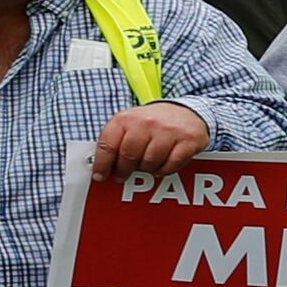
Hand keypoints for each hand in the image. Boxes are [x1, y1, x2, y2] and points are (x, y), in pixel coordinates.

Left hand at [90, 102, 213, 176]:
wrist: (185, 110)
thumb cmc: (151, 122)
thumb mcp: (128, 124)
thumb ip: (114, 142)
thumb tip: (100, 167)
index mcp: (126, 119)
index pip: (108, 145)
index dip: (102, 164)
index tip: (99, 176)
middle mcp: (146, 123)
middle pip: (128, 156)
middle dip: (123, 170)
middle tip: (122, 176)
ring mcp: (168, 131)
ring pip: (150, 162)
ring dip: (146, 170)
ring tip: (144, 166)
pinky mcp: (187, 141)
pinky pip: (171, 165)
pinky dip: (164, 170)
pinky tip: (160, 166)